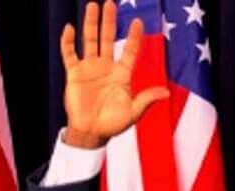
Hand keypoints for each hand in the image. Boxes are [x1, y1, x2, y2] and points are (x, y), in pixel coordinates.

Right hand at [60, 0, 167, 148]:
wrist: (91, 133)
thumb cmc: (114, 124)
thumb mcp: (134, 112)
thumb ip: (147, 99)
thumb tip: (166, 92)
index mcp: (121, 75)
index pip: (130, 51)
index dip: (134, 37)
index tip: (138, 22)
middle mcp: (106, 67)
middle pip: (108, 38)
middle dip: (109, 21)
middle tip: (110, 3)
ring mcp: (90, 68)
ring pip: (90, 40)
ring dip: (91, 23)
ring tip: (93, 6)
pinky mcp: (74, 74)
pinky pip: (70, 54)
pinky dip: (68, 42)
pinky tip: (70, 29)